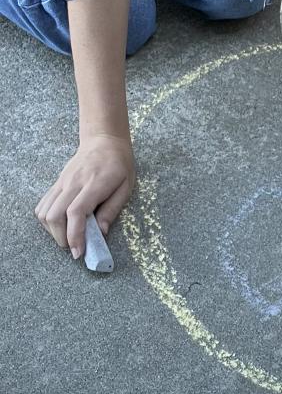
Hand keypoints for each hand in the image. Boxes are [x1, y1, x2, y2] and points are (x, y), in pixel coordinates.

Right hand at [35, 134, 136, 258]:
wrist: (104, 141)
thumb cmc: (119, 165)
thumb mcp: (126, 187)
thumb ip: (112, 210)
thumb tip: (101, 233)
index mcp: (95, 183)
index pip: (76, 212)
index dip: (75, 235)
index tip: (79, 252)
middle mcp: (73, 183)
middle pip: (55, 215)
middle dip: (62, 238)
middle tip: (75, 248)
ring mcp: (62, 182)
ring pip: (44, 211)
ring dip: (53, 230)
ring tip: (69, 237)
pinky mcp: (56, 183)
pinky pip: (44, 205)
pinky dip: (48, 220)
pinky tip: (61, 225)